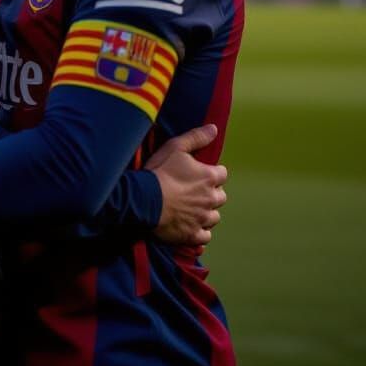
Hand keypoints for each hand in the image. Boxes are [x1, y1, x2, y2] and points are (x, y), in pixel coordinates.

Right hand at [146, 123, 226, 246]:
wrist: (143, 199)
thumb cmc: (159, 171)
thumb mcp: (175, 147)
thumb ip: (197, 137)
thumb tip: (214, 129)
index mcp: (209, 177)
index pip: (221, 174)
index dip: (210, 172)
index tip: (198, 173)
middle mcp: (210, 199)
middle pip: (220, 197)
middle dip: (211, 193)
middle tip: (193, 190)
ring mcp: (202, 219)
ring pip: (214, 217)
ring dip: (206, 212)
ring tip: (191, 208)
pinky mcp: (192, 235)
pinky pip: (205, 236)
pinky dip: (200, 232)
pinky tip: (190, 226)